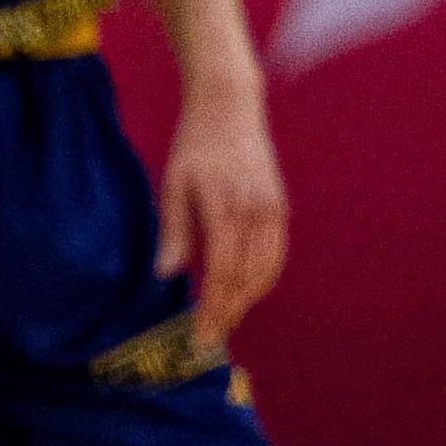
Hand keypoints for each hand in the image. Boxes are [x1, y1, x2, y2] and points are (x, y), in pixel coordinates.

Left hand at [158, 71, 290, 351]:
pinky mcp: (280, 208)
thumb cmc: (195, 145)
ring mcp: (273, 210)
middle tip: (208, 338)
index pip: (222, 272)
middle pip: (245, 279)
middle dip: (227, 313)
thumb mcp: (174, 185)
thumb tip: (165, 275)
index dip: (212, 308)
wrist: (230, 107)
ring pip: (265, 272)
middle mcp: (256, 212)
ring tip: (224, 320)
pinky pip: (276, 255)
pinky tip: (244, 292)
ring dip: (246, 301)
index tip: (199, 333)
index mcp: (225, 207)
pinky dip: (263, 280)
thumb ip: (174, 232)